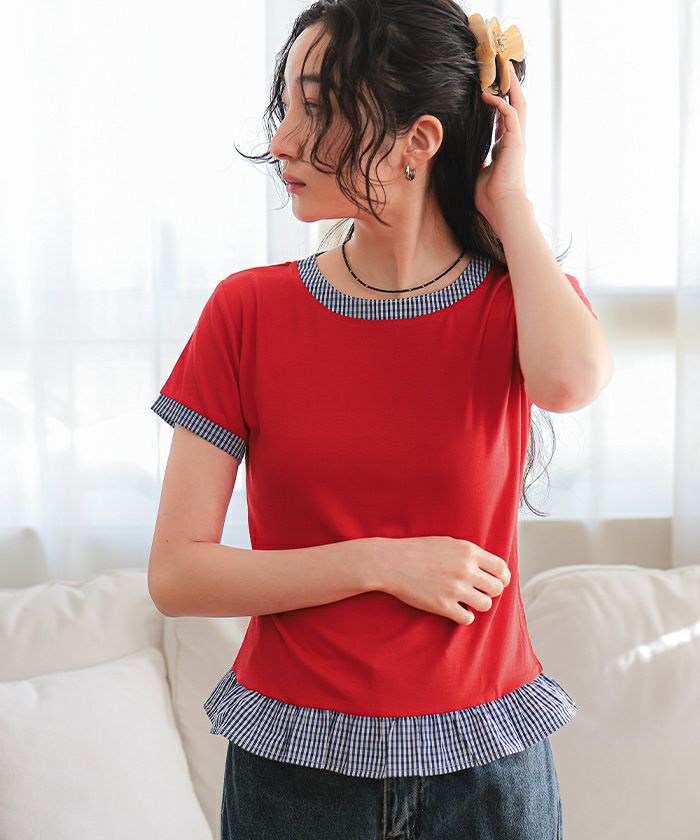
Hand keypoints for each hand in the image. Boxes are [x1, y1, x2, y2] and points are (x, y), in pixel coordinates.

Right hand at [373, 535, 511, 624]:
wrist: (391, 562)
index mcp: (468, 551)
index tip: (499, 581)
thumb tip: (489, 566)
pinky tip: (455, 608)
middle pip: (497, 588)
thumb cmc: (417, 550)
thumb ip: (469, 553)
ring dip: (478, 604)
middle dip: (490, 591)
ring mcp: (455, 589)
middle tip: (478, 591)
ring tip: (466, 600)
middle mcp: (466, 570)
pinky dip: (464, 615)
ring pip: (485, 605)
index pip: (501, 568)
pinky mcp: (443, 606)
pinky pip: (468, 618)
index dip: (502, 577)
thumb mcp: (447, 542)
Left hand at [475, 61, 528, 234]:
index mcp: (505, 148)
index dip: (497, 103)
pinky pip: (510, 114)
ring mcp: (517, 140)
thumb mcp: (476, 173)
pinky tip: (487, 95)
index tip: (487, 90)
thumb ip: (473, 160)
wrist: (502, 207)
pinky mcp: (516, 142)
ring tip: (503, 67)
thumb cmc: (489, 197)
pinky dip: (500, 103)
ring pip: (518, 104)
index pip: (503, 119)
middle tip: (502, 67)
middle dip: (510, 86)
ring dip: (511, 86)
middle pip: (515, 105)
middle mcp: (514, 141)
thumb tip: (459, 154)